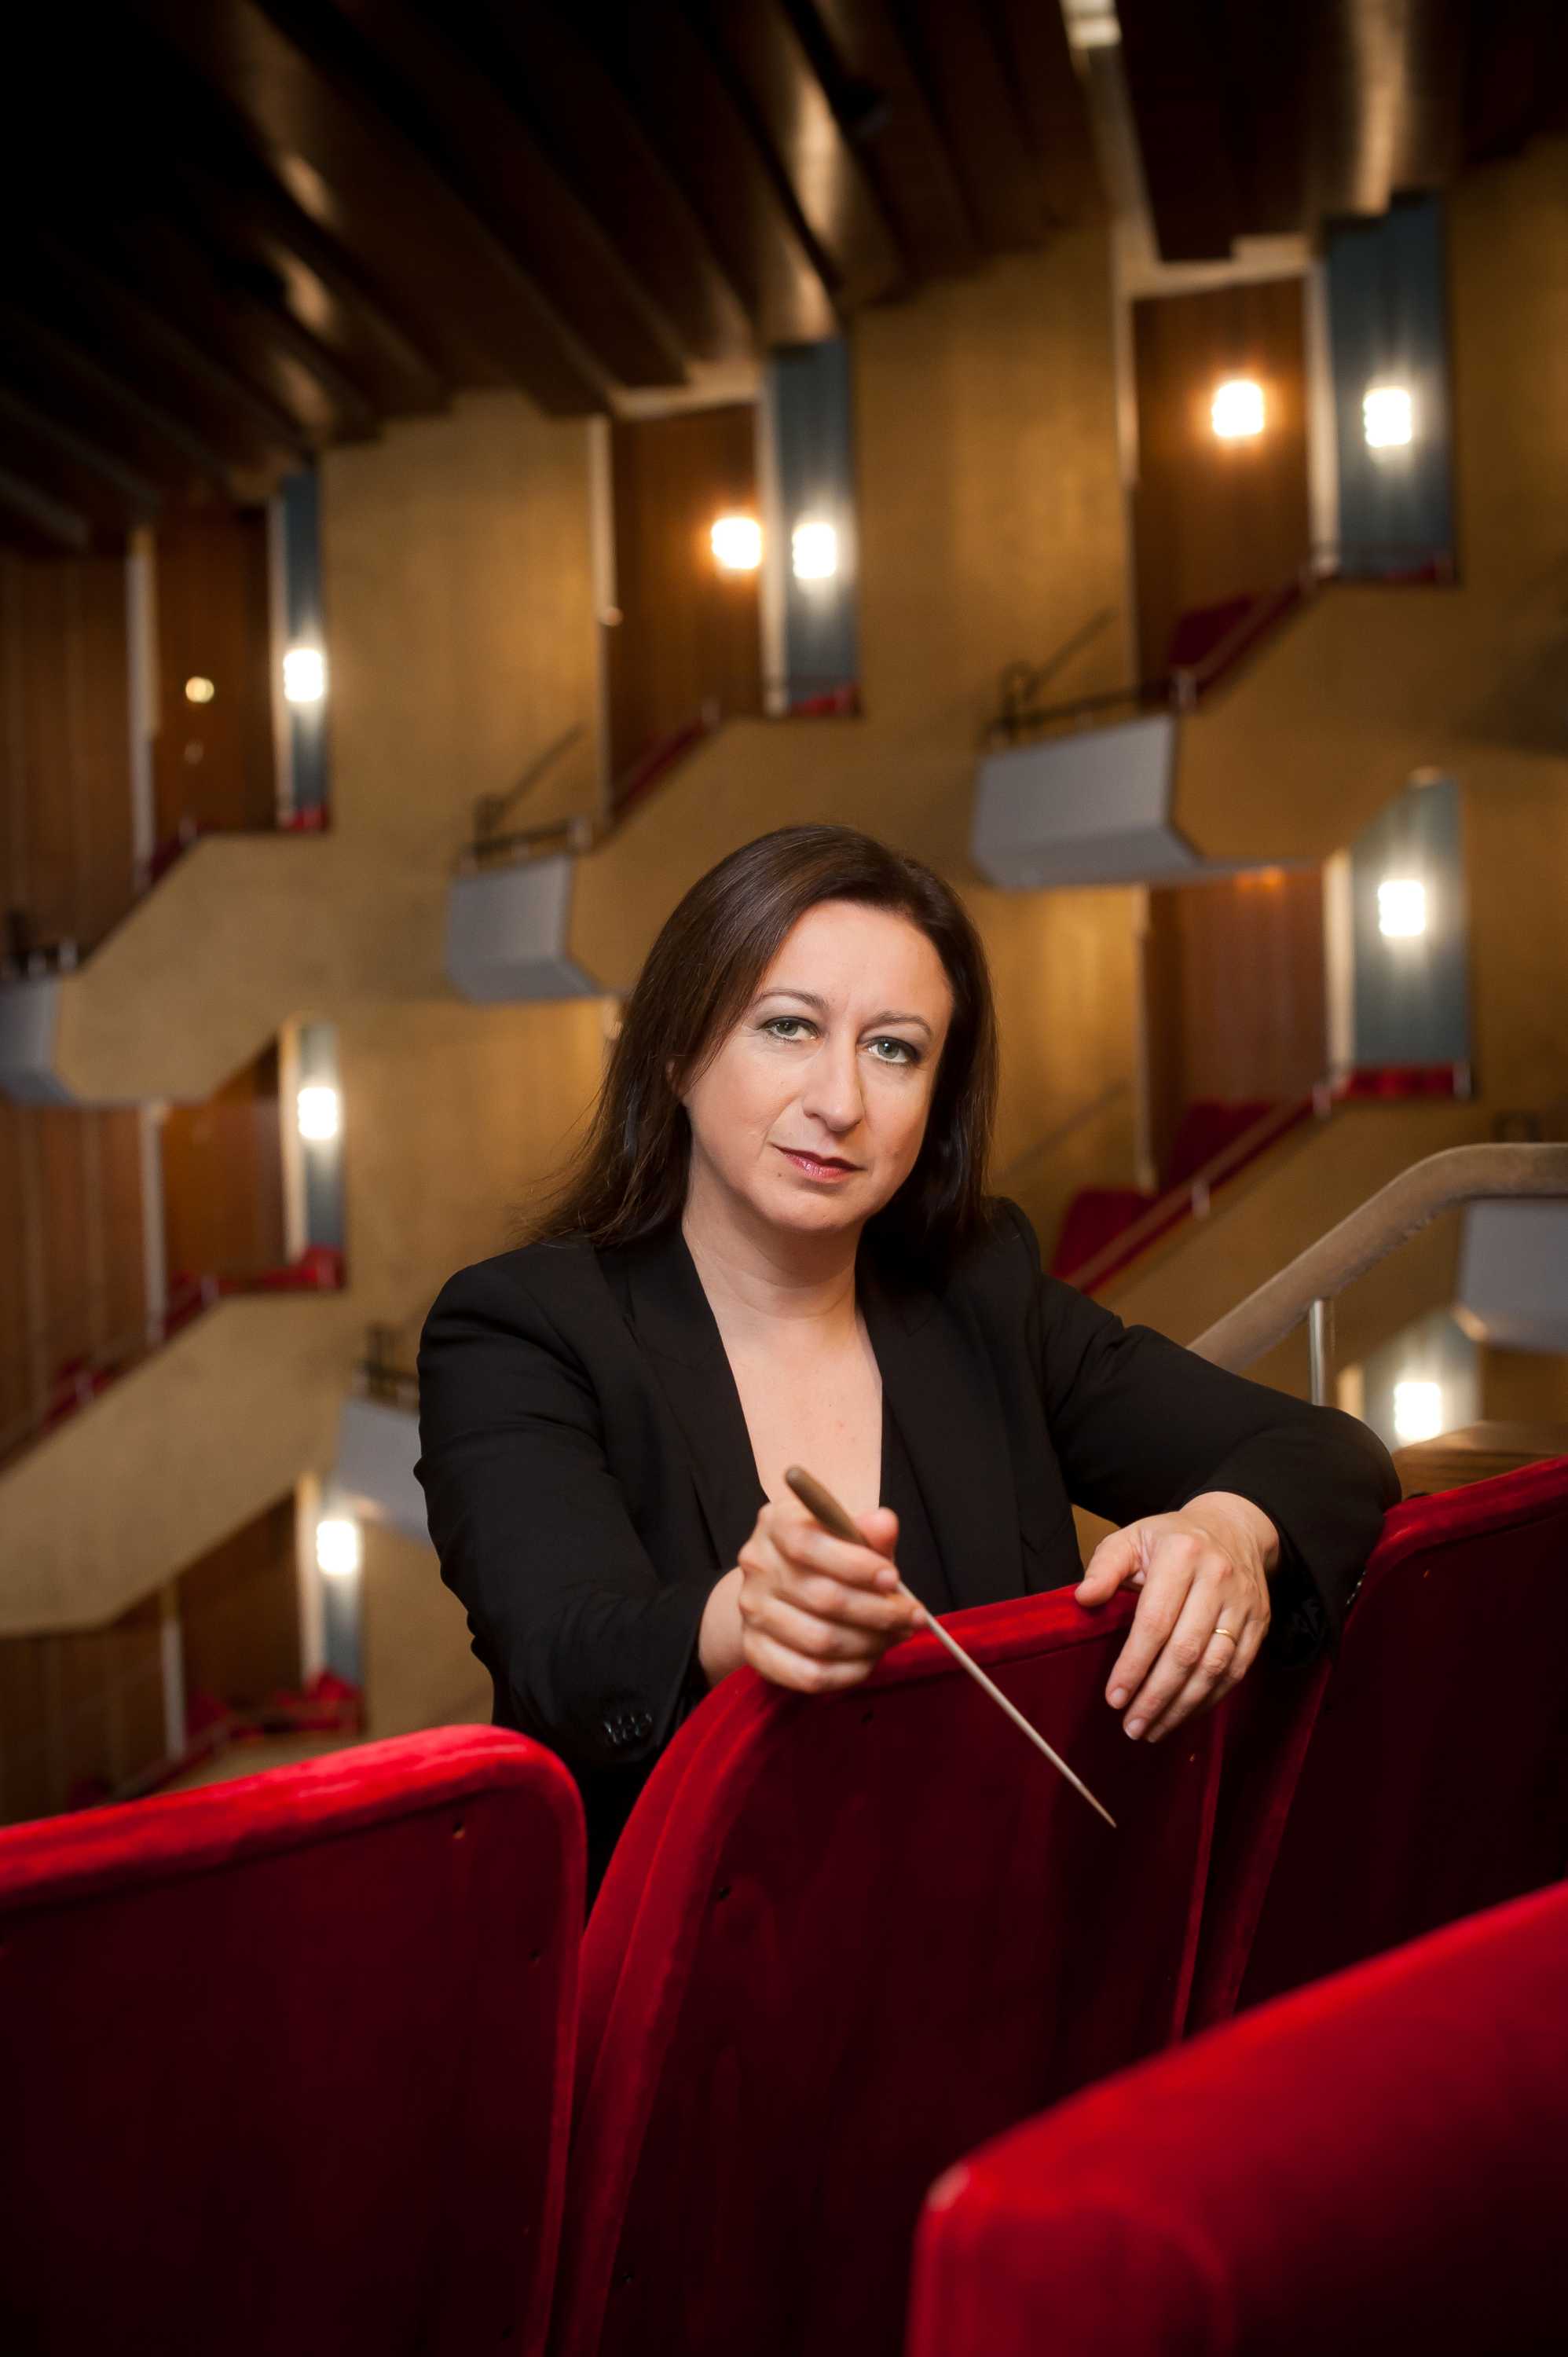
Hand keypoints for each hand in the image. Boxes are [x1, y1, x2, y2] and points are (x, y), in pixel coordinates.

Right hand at [726, 1497, 923, 1694]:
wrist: (781, 1585)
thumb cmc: (825, 1554)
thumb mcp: (847, 1532)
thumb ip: (867, 1530)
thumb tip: (885, 1524)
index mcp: (776, 1523)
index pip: (808, 1545)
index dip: (856, 1565)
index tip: (894, 1578)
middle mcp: (757, 1565)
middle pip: (822, 1598)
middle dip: (879, 1611)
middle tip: (912, 1616)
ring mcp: (751, 1610)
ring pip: (819, 1640)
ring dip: (870, 1643)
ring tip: (896, 1635)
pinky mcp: (755, 1650)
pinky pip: (807, 1674)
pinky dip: (848, 1672)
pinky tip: (870, 1659)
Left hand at [1073, 1491, 1275, 1742]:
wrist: (1234, 1528)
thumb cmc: (1171, 1539)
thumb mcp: (1132, 1538)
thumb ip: (1105, 1567)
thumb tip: (1083, 1598)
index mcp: (1181, 1556)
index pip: (1155, 1621)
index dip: (1134, 1664)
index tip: (1114, 1697)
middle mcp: (1218, 1580)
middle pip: (1186, 1651)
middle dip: (1156, 1695)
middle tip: (1132, 1726)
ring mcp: (1244, 1604)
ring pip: (1214, 1667)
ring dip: (1182, 1706)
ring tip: (1153, 1730)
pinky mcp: (1260, 1624)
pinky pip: (1236, 1671)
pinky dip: (1209, 1699)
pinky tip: (1183, 1715)